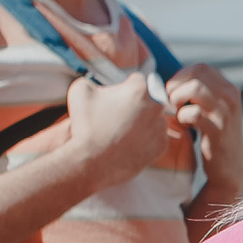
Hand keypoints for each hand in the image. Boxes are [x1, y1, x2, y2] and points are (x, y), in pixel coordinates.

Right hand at [66, 70, 176, 194]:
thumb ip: (94, 80)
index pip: (138, 79)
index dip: (126, 86)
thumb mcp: (80, 90)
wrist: (91, 163)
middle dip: (136, 103)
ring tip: (122, 131)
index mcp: (140, 90)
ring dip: (143, 121)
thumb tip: (100, 83)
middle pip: (149, 99)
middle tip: (119, 115)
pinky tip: (129, 143)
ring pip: (154, 118)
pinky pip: (156, 137)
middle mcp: (156, 107)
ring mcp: (161, 128)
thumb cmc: (85, 126)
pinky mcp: (162, 146)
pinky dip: (146, 139)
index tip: (119, 96)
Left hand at [166, 63, 242, 207]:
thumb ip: (201, 92)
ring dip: (177, 98)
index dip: (180, 76)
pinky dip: (182, 117)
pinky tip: (184, 126)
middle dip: (176, 86)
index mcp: (229, 88)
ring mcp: (226, 111)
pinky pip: (192, 113)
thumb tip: (171, 80)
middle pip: (196, 74)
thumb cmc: (213, 136)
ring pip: (195, 88)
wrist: (229, 167)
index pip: (200, 67)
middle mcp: (231, 96)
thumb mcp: (213, 109)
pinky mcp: (219, 129)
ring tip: (176, 112)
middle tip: (170, 102)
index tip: (173, 92)